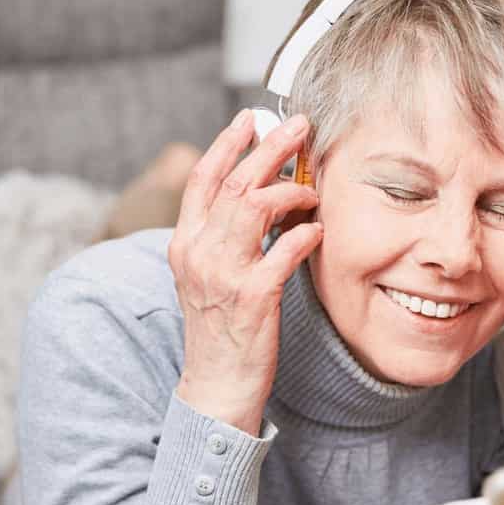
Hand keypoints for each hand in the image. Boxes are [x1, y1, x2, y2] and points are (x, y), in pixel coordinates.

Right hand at [167, 110, 321, 434]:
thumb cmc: (221, 329)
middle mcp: (198, 253)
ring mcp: (223, 275)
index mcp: (185, 243)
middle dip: (269, 148)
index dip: (227, 143)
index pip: (203, 179)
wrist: (216, 386)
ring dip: (291, 190)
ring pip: (255, 207)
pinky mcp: (253, 298)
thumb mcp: (208, 276)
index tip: (251, 118)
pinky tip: (318, 230)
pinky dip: (304, 234)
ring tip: (312, 191)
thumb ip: (224, 236)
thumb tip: (258, 194)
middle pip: (234, 183)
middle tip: (298, 126)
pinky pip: (283, 251)